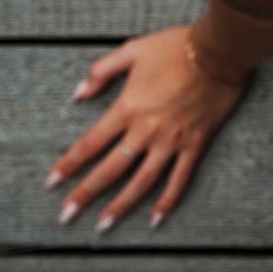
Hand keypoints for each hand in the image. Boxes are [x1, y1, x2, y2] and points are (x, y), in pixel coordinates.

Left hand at [45, 24, 250, 231]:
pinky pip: (180, 177)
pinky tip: (155, 218)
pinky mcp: (195, 143)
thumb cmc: (176, 46)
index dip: (69, 163)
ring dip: (121, 205)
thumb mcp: (132, 49)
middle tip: (66, 215)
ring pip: (142, 181)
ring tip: (103, 225)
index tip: (52, 181)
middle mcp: (146, 129)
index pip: (91, 143)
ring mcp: (172, 140)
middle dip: (85, 194)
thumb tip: (78, 94)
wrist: (220, 50)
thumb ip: (101, 71)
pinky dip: (168, 200)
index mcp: (128, 107)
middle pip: (110, 169)